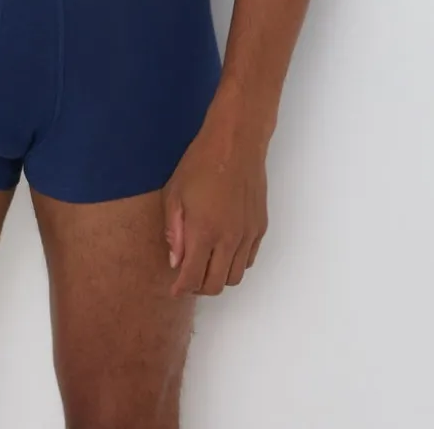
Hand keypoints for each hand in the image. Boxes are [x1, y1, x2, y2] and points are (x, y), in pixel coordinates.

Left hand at [162, 118, 268, 297]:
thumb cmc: (199, 164)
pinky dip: (235, 264)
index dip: (181, 289)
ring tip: (205, 263)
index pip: (193, 278)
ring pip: (235, 277)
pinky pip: (248, 260)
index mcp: (204, 232)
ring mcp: (248, 235)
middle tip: (187, 277)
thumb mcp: (174, 194)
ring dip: (218, 277)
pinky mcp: (260, 228)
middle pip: (216, 285)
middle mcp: (229, 240)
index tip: (173, 289)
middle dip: (199, 287)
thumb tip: (175, 261)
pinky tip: (223, 250)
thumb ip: (174, 231)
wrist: (236, 144)